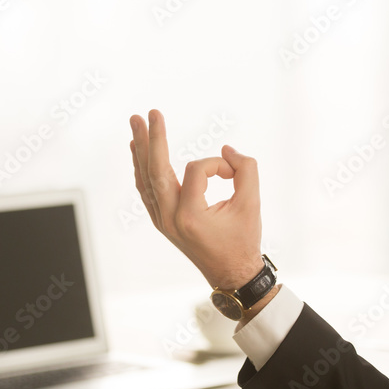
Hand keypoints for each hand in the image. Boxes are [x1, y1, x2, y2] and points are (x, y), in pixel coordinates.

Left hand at [129, 109, 263, 289]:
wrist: (232, 275)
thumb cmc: (243, 240)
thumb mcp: (252, 204)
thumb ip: (246, 170)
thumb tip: (226, 151)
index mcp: (190, 216)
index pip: (197, 170)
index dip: (219, 164)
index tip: (234, 173)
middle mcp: (170, 218)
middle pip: (155, 169)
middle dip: (152, 139)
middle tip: (149, 113)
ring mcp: (162, 221)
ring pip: (146, 178)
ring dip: (142, 149)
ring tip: (135, 123)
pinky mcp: (162, 221)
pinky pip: (147, 189)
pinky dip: (143, 168)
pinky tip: (138, 151)